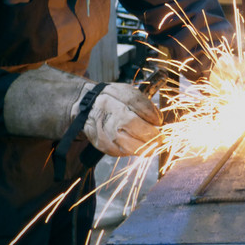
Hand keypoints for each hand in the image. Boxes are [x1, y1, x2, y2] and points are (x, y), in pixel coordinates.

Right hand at [4, 65, 162, 157]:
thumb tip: (159, 120)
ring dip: (143, 146)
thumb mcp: (126, 93)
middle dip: (151, 134)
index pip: (136, 102)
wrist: (83, 106)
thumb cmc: (112, 100)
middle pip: (132, 123)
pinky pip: (116, 150)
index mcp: (116, 93)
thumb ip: (143, 104)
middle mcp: (107, 108)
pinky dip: (130, 151)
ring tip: (153, 147)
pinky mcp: (98, 140)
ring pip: (125, 140)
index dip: (152, 114)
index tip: (160, 121)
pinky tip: (139, 150)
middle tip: (161, 138)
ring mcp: (101, 125)